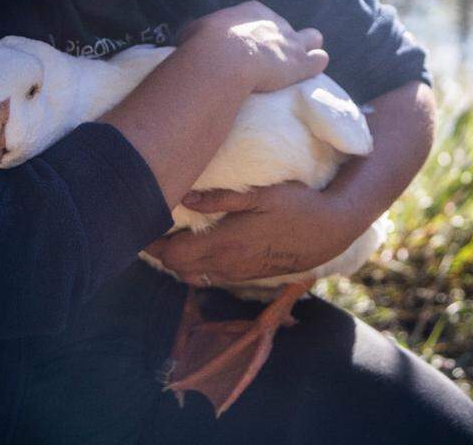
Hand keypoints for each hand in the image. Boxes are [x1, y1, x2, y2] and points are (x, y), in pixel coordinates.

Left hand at [143, 182, 361, 285]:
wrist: (331, 230)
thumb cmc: (298, 206)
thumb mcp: (262, 194)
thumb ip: (222, 198)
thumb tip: (185, 197)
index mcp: (225, 244)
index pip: (173, 255)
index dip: (152, 244)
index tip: (140, 224)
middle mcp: (228, 265)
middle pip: (178, 269)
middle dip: (161, 252)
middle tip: (152, 227)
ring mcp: (239, 273)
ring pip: (194, 276)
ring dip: (179, 260)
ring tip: (172, 236)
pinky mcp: (249, 275)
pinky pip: (212, 277)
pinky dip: (198, 265)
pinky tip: (200, 245)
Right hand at [178, 0, 328, 92]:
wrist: (224, 58)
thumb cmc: (205, 43)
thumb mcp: (196, 30)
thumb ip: (200, 32)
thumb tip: (188, 38)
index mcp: (252, 11)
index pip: (261, 17)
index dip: (258, 31)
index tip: (251, 44)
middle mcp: (275, 22)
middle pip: (286, 27)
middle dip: (284, 39)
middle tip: (275, 55)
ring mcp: (291, 42)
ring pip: (311, 38)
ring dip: (308, 48)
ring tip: (305, 59)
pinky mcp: (300, 63)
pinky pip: (318, 59)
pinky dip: (317, 63)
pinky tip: (316, 67)